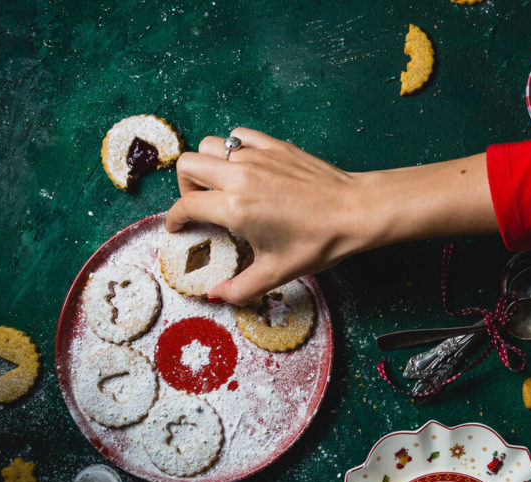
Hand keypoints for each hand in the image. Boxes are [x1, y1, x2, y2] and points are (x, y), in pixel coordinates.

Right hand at [165, 128, 371, 304]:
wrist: (355, 212)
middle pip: (188, 166)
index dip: (175, 218)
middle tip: (198, 204)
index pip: (186, 205)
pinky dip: (233, 148)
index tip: (178, 226)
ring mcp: (257, 156)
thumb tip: (216, 297)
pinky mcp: (275, 145)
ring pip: (211, 146)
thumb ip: (241, 288)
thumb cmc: (319, 242)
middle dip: (185, 186)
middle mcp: (240, 176)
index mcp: (235, 207)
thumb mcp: (277, 272)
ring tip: (220, 185)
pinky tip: (245, 166)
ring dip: (207, 164)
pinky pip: (239, 136)